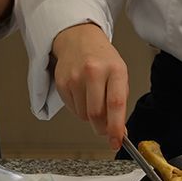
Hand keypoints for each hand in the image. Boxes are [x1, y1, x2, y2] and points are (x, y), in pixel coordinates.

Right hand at [51, 23, 129, 149]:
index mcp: (115, 69)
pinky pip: (71, 109)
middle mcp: (94, 71)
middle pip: (96, 114)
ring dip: (90, 118)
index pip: (116, 103)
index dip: (116, 127)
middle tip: (106, 131)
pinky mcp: (62, 82)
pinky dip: (79, 109)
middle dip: (102, 129)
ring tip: (93, 100)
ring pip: (83, 115)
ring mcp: (75, 77)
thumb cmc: (102, 58)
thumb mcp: (119, 74)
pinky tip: (82, 94)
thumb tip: (119, 131)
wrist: (78, 39)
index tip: (117, 141)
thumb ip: (120, 102)